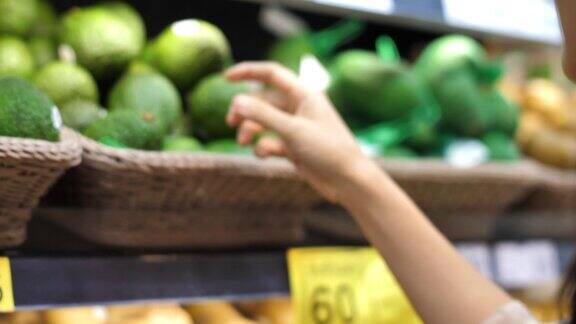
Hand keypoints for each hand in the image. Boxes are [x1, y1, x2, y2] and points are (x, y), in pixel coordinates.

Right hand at [226, 62, 373, 201]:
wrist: (348, 182)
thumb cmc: (328, 151)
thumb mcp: (292, 131)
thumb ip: (263, 115)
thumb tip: (236, 101)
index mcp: (305, 94)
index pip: (272, 74)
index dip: (248, 72)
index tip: (226, 77)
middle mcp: (300, 108)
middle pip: (264, 100)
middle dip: (245, 110)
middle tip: (230, 121)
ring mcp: (297, 128)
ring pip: (264, 122)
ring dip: (250, 129)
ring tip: (243, 142)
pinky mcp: (295, 147)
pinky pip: (271, 141)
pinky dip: (262, 146)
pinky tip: (263, 156)